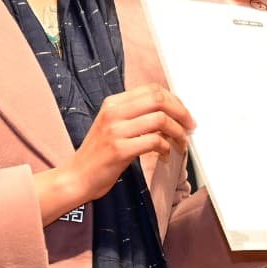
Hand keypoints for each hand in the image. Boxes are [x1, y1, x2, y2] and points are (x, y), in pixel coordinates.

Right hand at [44, 85, 193, 215]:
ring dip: (177, 132)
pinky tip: (166, 154)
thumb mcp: (113, 126)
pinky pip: (154, 141)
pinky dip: (166, 148)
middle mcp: (113, 113)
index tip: (184, 113)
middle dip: (181, 112)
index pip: (151, 89)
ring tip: (181, 143)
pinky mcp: (119, 150)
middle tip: (190, 126)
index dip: (174, 99)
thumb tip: (169, 111)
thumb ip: (135, 115)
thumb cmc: (99, 154)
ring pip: (160, 119)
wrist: (76, 177)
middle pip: (158, 100)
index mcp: (113, 104)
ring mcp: (115, 131)